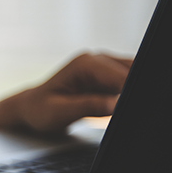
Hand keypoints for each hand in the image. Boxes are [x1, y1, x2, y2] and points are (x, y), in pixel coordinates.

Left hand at [0, 52, 131, 139]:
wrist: (30, 109)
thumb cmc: (40, 111)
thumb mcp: (61, 112)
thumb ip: (89, 106)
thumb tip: (116, 104)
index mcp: (85, 63)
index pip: (122, 75)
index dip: (133, 92)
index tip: (140, 106)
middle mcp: (97, 59)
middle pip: (134, 72)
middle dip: (139, 91)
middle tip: (140, 112)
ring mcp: (104, 67)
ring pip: (135, 76)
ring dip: (135, 94)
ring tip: (134, 111)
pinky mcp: (109, 77)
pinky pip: (128, 84)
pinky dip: (131, 96)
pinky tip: (124, 108)